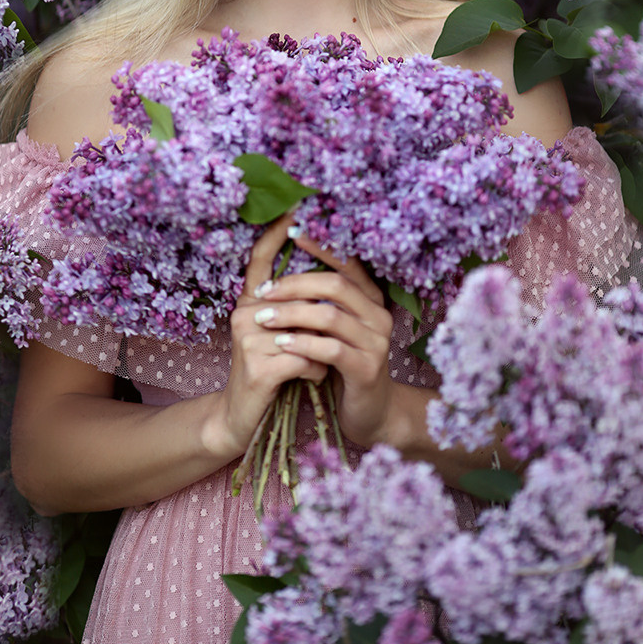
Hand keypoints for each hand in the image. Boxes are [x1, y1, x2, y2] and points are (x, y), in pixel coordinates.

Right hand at [210, 216, 329, 457]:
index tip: (295, 206)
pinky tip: (312, 380)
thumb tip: (328, 278)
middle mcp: (244, 313)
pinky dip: (317, 371)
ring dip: (323, 350)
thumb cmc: (271, 373)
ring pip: (307, 330)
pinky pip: (306, 357)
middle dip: (323, 317)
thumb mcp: (280, 334)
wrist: (242, 419)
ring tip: (319, 365)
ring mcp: (248, 339)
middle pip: (297, 295)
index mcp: (251, 302)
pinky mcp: (257, 367)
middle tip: (334, 337)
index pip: (260, 258)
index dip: (276, 233)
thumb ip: (294, 306)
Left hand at [242, 224, 396, 449]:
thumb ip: (321, 299)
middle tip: (262, 291)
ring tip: (263, 318)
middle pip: (336, 286)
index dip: (321, 247)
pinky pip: (331, 349)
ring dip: (291, 315)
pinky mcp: (366, 370)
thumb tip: (287, 263)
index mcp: (371, 299)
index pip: (347, 264)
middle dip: (295, 285)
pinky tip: (281, 343)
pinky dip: (303, 344)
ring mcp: (376, 343)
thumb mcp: (334, 327)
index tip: (291, 231)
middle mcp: (379, 316)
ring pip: (330, 317)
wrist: (369, 412)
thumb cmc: (343, 363)